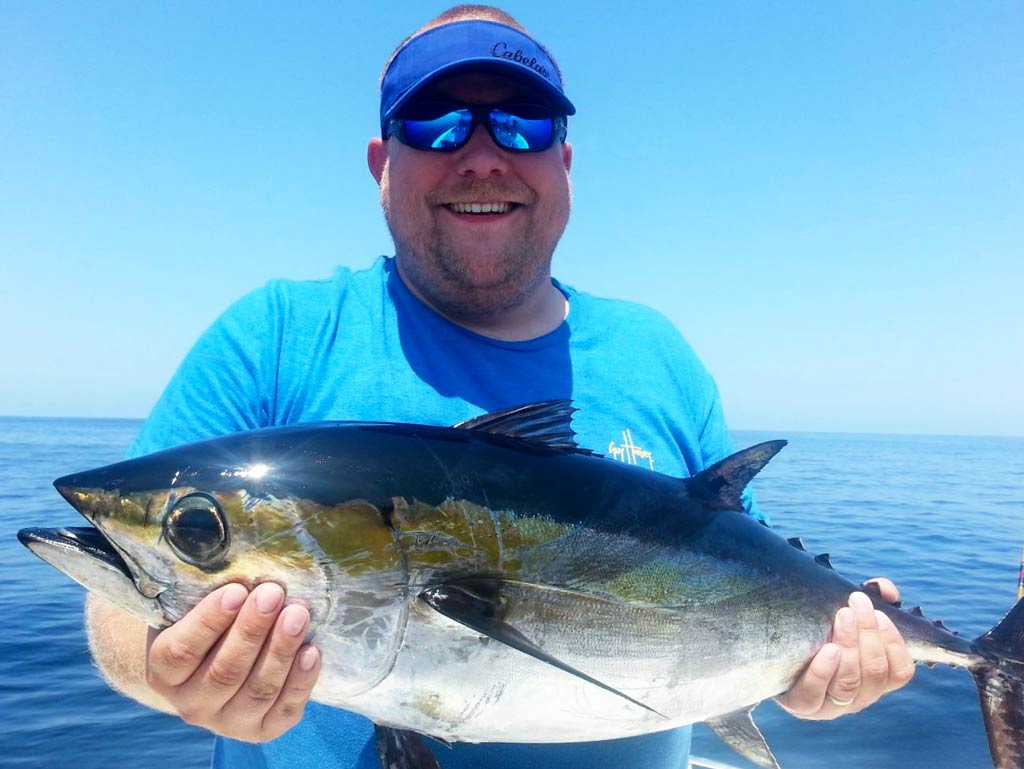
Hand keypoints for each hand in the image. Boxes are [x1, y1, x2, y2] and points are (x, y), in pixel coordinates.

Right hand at [145, 582, 320, 740]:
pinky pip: (283, 710)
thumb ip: (206, 592)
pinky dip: (300, 682)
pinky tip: (311, 651)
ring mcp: (226, 722)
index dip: (209, 621)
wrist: (213, 664)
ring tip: (298, 614)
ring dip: (280, 650)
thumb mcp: (191, 607)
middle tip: (273, 593)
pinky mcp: (260, 730)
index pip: (181, 651)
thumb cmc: (206, 623)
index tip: (236, 590)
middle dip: (252, 630)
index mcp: (164, 671)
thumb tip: (240, 560)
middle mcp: (191, 703)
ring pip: (257, 691)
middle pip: (225, 671)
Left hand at [776, 578, 914, 719]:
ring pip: (849, 683)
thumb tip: (888, 591)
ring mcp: (832, 706)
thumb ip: (873, 598)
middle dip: (868, 634)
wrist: (778, 656)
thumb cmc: (821, 632)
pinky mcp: (803, 706)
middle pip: (874, 672)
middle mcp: (859, 697)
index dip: (894, 643)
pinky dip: (824, 671)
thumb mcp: (847, 616)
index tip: (880, 613)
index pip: (900, 672)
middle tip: (856, 603)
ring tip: (842, 616)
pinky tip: (827, 649)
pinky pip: (815, 694)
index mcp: (876, 681)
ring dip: (849, 646)